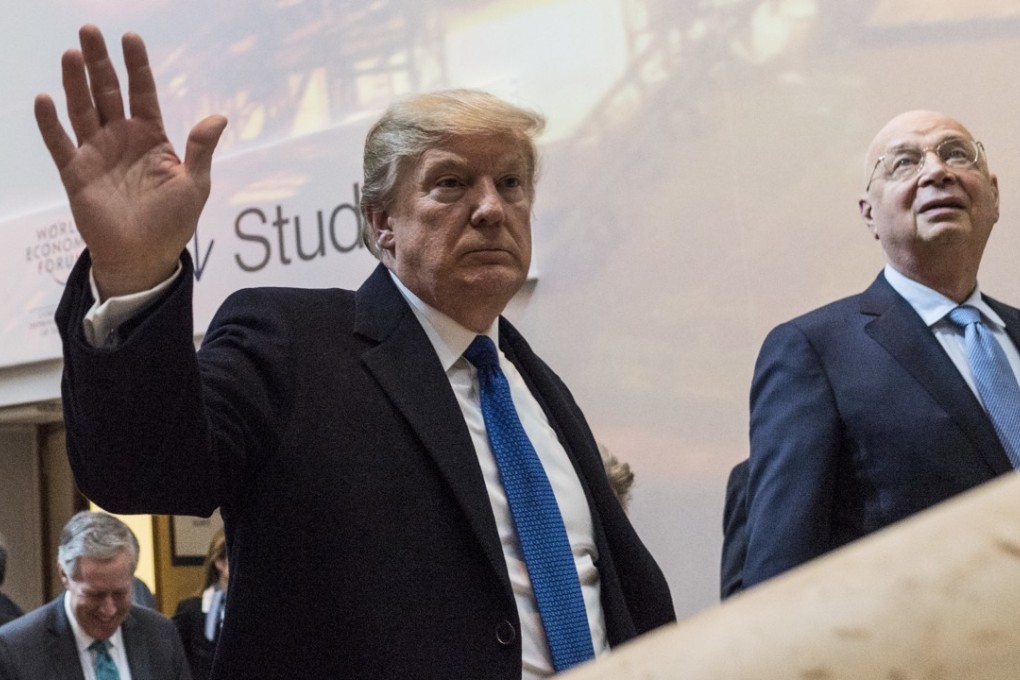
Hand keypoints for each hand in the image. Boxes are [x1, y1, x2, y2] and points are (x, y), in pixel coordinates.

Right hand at [34, 24, 226, 298]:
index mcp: (152, 137)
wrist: (145, 256)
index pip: (143, 93)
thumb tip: (218, 116)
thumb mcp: (195, 184)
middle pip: (107, 92)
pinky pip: (59, 144)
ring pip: (82, 110)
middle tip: (90, 30)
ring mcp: (96, 153)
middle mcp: (121, 138)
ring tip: (71, 54)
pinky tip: (44, 100)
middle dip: (99, 62)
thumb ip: (201, 149)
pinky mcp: (75, 173)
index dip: (137, 66)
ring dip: (75, 83)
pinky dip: (50, 123)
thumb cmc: (173, 221)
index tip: (130, 38)